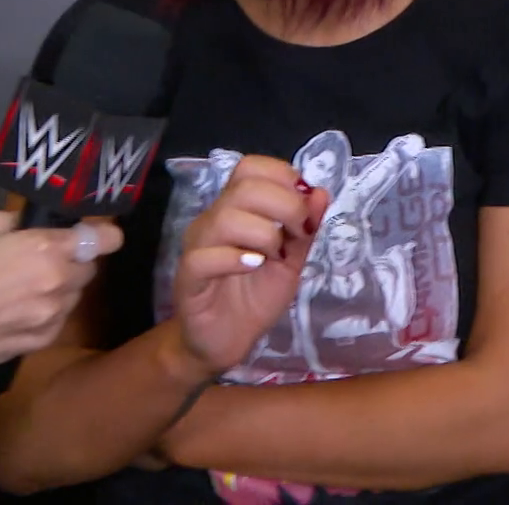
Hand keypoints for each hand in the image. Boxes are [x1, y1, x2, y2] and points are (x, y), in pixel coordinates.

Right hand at [0, 210, 123, 408]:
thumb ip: (19, 220)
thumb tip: (38, 223)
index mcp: (46, 248)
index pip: (105, 239)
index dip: (102, 236)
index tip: (93, 237)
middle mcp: (58, 281)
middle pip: (89, 268)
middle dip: (71, 263)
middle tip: (39, 264)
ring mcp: (53, 314)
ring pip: (75, 295)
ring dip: (60, 289)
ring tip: (22, 291)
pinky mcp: (44, 340)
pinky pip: (59, 319)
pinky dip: (47, 314)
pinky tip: (16, 312)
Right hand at [172, 156, 330, 374]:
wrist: (225, 341)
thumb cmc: (255, 296)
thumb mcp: (292, 261)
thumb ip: (305, 228)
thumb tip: (321, 192)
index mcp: (237, 208)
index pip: (251, 167)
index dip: (283, 176)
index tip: (305, 206)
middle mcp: (213, 220)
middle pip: (243, 187)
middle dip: (284, 204)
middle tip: (298, 232)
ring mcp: (197, 247)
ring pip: (225, 218)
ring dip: (263, 233)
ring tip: (274, 256)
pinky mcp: (188, 278)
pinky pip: (203, 256)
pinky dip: (234, 258)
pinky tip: (254, 266)